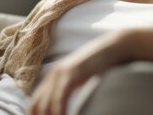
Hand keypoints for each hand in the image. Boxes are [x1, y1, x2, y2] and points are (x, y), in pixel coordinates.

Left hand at [27, 26, 152, 114]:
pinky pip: (59, 99)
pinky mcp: (72, 73)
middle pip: (36, 107)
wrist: (117, 45)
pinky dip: (59, 112)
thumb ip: (73, 88)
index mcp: (54, 76)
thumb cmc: (104, 63)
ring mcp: (61, 72)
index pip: (35, 104)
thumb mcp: (84, 77)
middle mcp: (54, 74)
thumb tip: (71, 107)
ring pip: (45, 106)